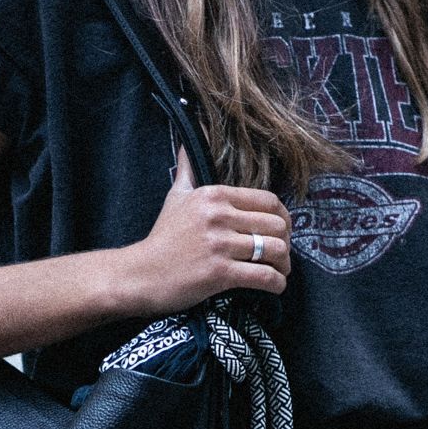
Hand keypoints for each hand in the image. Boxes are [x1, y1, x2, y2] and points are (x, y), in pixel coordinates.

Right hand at [125, 145, 292, 309]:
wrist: (141, 274)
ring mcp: (219, 245)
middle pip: (276, 225)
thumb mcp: (175, 196)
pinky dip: (276, 283)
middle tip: (282, 254)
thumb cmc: (162, 238)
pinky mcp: (220, 273)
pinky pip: (263, 276)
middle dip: (286, 242)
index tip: (282, 231)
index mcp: (214, 195)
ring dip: (284, 264)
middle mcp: (219, 216)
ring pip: (274, 250)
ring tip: (280, 271)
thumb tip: (186, 143)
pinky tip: (275, 286)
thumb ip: (187, 169)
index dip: (283, 217)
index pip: (268, 200)